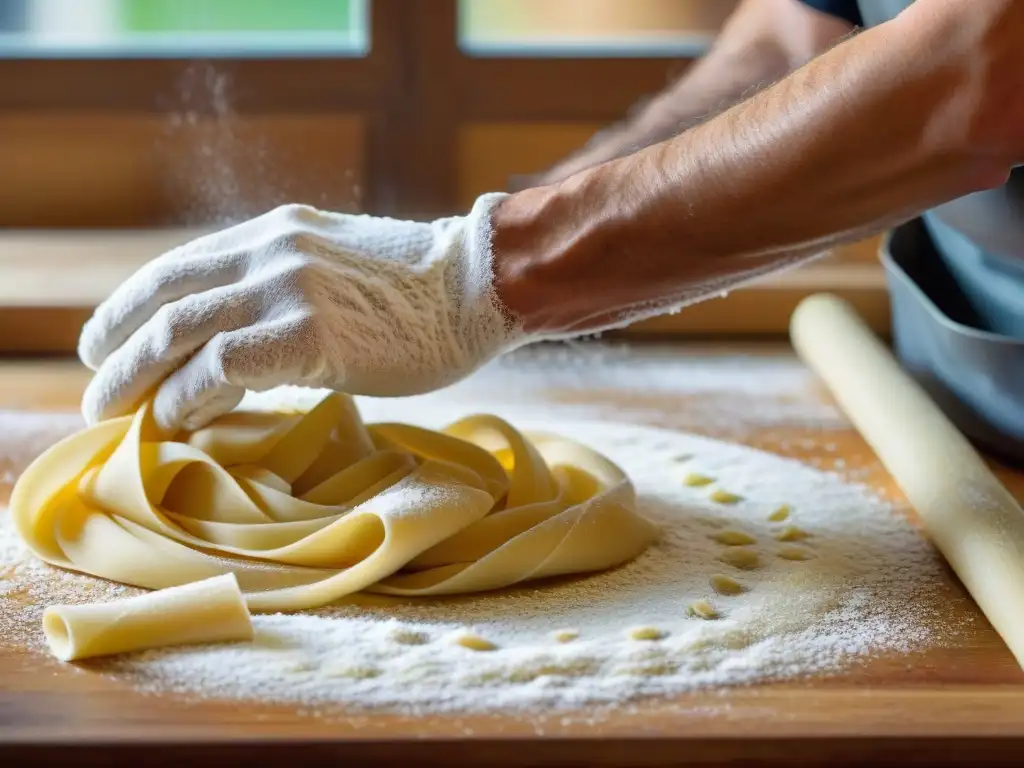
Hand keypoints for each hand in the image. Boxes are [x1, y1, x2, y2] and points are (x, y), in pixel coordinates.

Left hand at [79, 194, 525, 430]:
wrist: (481, 283)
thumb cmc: (422, 291)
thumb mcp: (340, 266)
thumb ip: (290, 286)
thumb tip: (253, 336)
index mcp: (274, 234)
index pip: (176, 268)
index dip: (128, 308)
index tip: (109, 343)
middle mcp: (269, 251)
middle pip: (164, 300)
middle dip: (116, 349)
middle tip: (96, 390)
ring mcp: (288, 288)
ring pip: (178, 332)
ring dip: (135, 378)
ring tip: (112, 413)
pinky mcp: (309, 333)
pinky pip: (220, 368)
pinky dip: (188, 397)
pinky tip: (179, 422)